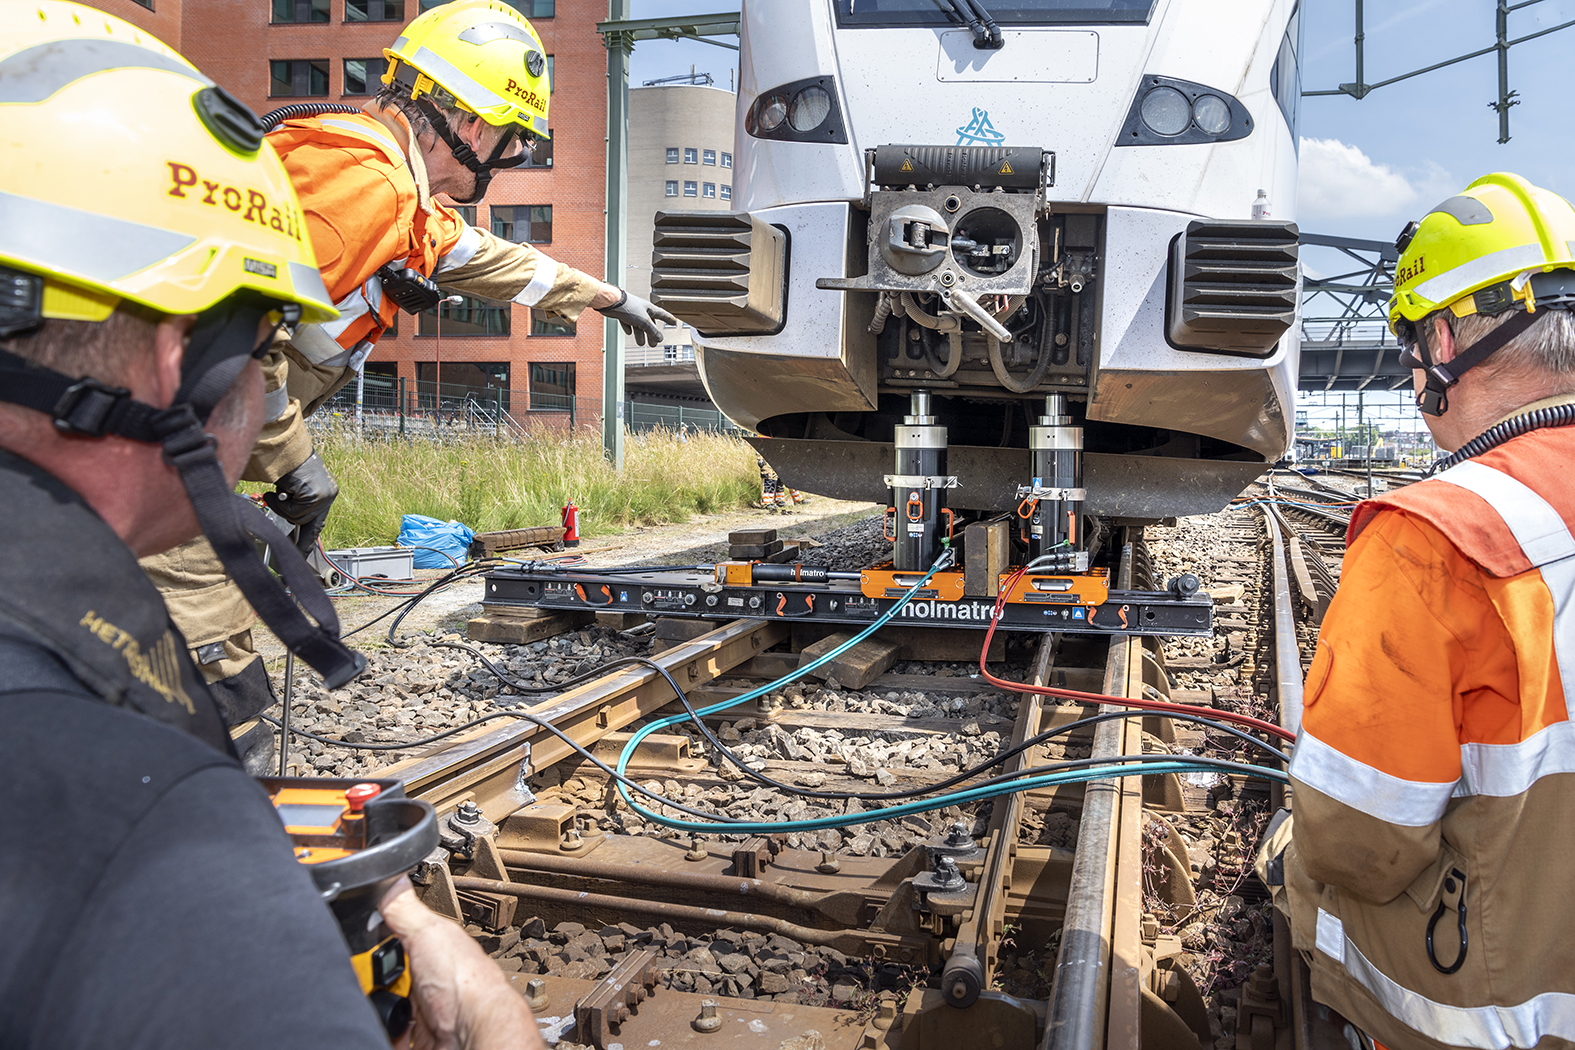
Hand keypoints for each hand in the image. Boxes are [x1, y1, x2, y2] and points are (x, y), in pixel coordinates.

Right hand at [261, 451, 336, 554]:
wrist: (285, 449)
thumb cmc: (286, 465)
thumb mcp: (295, 488)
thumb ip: (297, 505)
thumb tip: (293, 521)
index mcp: (325, 493)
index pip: (319, 522)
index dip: (309, 540)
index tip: (304, 553)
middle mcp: (328, 495)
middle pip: (311, 524)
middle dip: (297, 537)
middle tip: (289, 546)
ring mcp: (323, 496)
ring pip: (300, 518)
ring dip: (284, 508)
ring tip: (280, 492)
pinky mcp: (315, 495)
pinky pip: (294, 511)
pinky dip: (283, 502)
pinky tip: (283, 489)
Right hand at [379, 879, 543, 1049]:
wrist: (472, 1033)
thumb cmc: (466, 982)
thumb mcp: (429, 932)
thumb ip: (404, 907)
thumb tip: (390, 874)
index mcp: (431, 947)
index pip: (392, 938)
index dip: (373, 942)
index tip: (359, 947)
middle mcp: (426, 977)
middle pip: (382, 973)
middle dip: (371, 976)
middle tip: (374, 977)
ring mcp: (420, 1008)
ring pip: (380, 1003)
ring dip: (373, 1003)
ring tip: (377, 1000)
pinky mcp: (413, 1036)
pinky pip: (385, 1031)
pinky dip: (379, 1029)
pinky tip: (383, 1023)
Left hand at [597, 289, 677, 346]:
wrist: (611, 302)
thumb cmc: (628, 307)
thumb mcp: (644, 322)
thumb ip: (652, 331)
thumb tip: (660, 338)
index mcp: (649, 308)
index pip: (662, 314)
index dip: (668, 319)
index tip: (674, 322)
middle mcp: (641, 309)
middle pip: (649, 324)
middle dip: (652, 334)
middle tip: (653, 343)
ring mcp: (632, 311)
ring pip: (638, 325)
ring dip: (640, 335)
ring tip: (640, 343)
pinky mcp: (622, 314)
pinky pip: (627, 322)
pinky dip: (629, 328)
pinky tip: (628, 332)